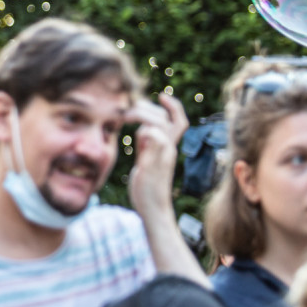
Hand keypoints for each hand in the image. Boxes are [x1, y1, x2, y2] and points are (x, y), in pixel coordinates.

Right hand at [127, 93, 186, 215]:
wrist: (152, 210)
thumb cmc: (150, 194)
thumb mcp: (150, 170)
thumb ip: (152, 149)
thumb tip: (151, 129)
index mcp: (167, 148)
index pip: (174, 122)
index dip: (172, 107)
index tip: (160, 96)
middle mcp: (165, 148)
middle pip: (167, 120)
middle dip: (156, 108)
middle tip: (138, 103)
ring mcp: (157, 153)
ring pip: (157, 128)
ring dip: (148, 116)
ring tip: (132, 111)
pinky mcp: (149, 158)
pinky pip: (148, 138)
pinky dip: (142, 128)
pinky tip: (132, 128)